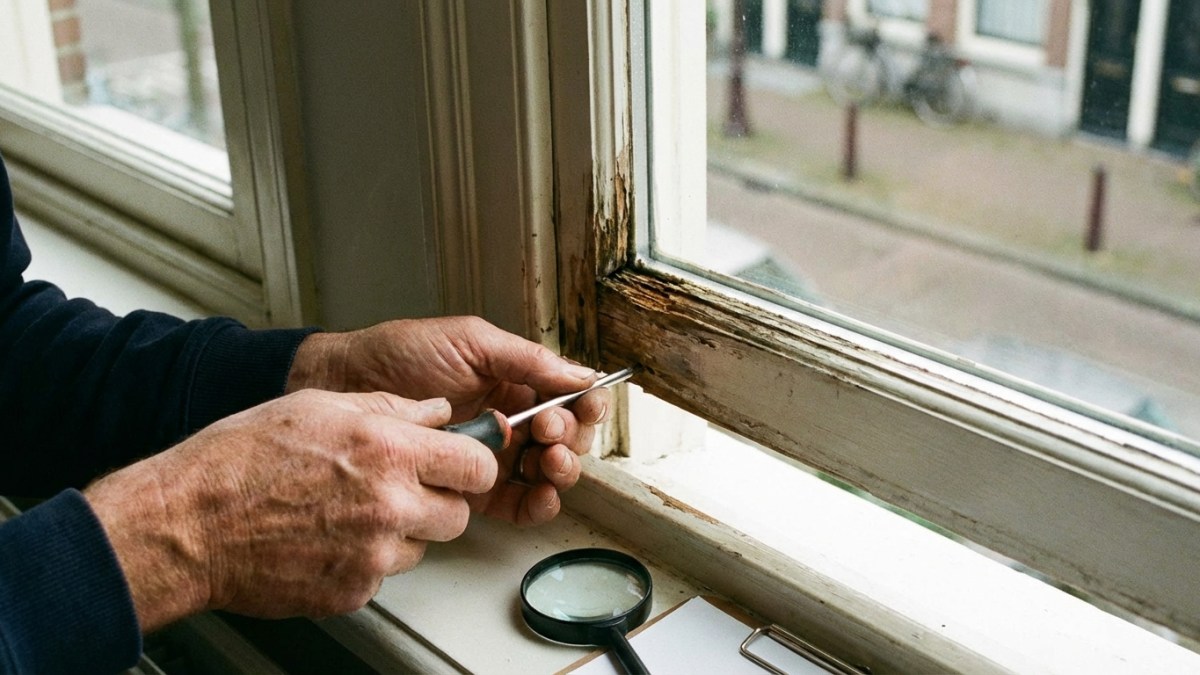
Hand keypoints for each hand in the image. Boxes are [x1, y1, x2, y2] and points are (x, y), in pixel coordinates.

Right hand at [85, 389, 493, 631]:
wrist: (189, 525)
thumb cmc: (240, 461)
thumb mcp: (320, 407)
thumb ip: (392, 408)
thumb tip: (436, 411)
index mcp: (388, 451)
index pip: (476, 465)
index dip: (471, 463)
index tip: (461, 463)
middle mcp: (389, 505)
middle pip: (458, 514)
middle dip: (438, 501)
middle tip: (402, 489)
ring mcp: (373, 555)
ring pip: (421, 547)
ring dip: (400, 532)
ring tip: (349, 512)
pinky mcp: (353, 591)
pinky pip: (381, 576)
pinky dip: (364, 561)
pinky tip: (326, 538)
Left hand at [285, 316, 612, 524]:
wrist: (346, 384)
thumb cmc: (400, 354)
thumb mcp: (470, 341)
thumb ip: (527, 359)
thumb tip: (581, 374)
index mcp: (514, 378)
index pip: (568, 396)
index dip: (583, 405)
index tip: (579, 407)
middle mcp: (510, 416)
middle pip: (565, 437)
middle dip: (570, 438)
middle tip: (548, 432)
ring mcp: (491, 454)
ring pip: (547, 472)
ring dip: (560, 472)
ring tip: (548, 463)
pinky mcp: (470, 486)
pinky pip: (517, 502)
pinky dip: (537, 504)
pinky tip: (540, 496)